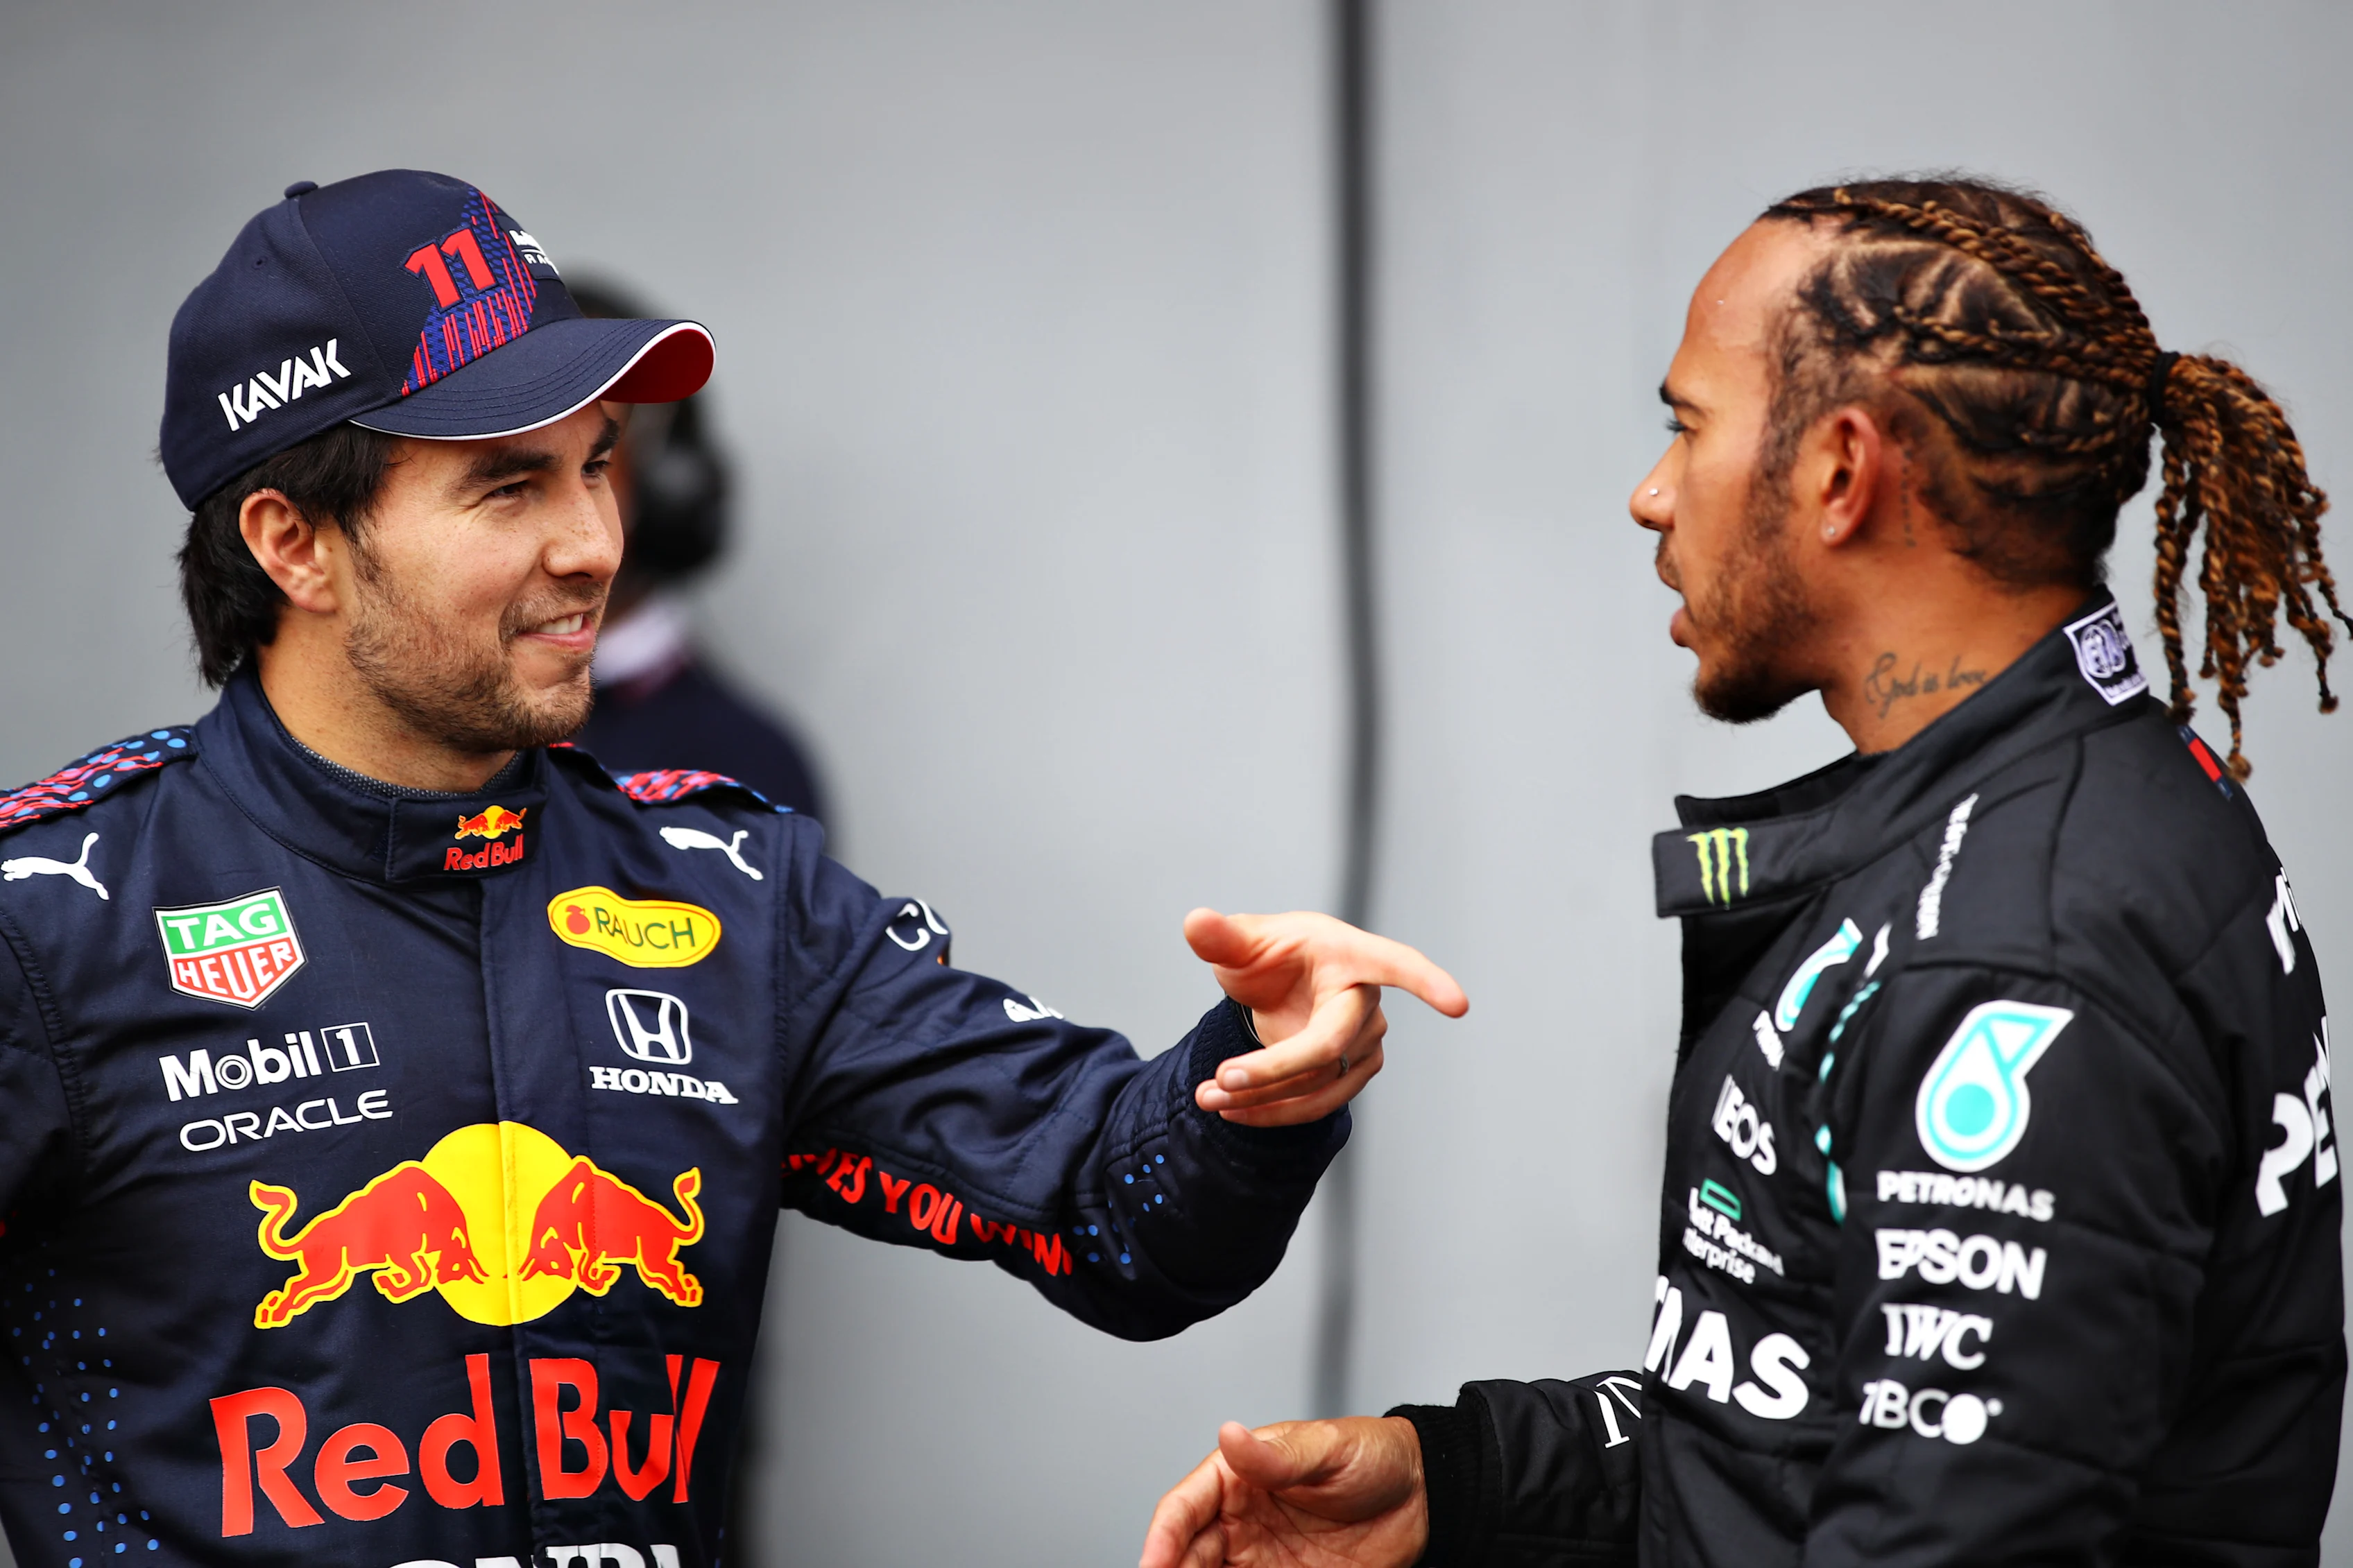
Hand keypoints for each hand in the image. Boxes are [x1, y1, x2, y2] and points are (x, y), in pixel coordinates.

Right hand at [1139, 1416, 1428, 1567]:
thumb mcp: (1327, 1448)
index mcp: (1239, 1477)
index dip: (1162, 1537)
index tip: (1151, 1564)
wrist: (1424, 1499)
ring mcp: (1261, 1557)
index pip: (1183, 1508)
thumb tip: (1230, 1435)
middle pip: (1188, 1555)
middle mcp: (1241, 1521)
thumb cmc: (1374, 1457)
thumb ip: (1277, 1455)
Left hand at [1184, 909, 1467, 1125]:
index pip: (1396, 964)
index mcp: (1349, 953)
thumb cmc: (1270, 954)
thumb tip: (1194, 922)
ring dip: (1261, 1098)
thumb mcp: (1241, 942)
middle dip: (1272, 1068)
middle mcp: (1366, 1001)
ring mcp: (1366, 1042)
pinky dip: (1270, 1110)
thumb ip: (1221, 936)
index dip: (1426, 982)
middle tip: (1219, 1082)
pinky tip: (1231, 1109)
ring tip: (1206, 1099)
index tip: (1458, 1004)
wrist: (1278, 988)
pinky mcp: (1352, 1073)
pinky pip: (1316, 1102)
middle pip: (1328, 1045)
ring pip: (1319, 1083)